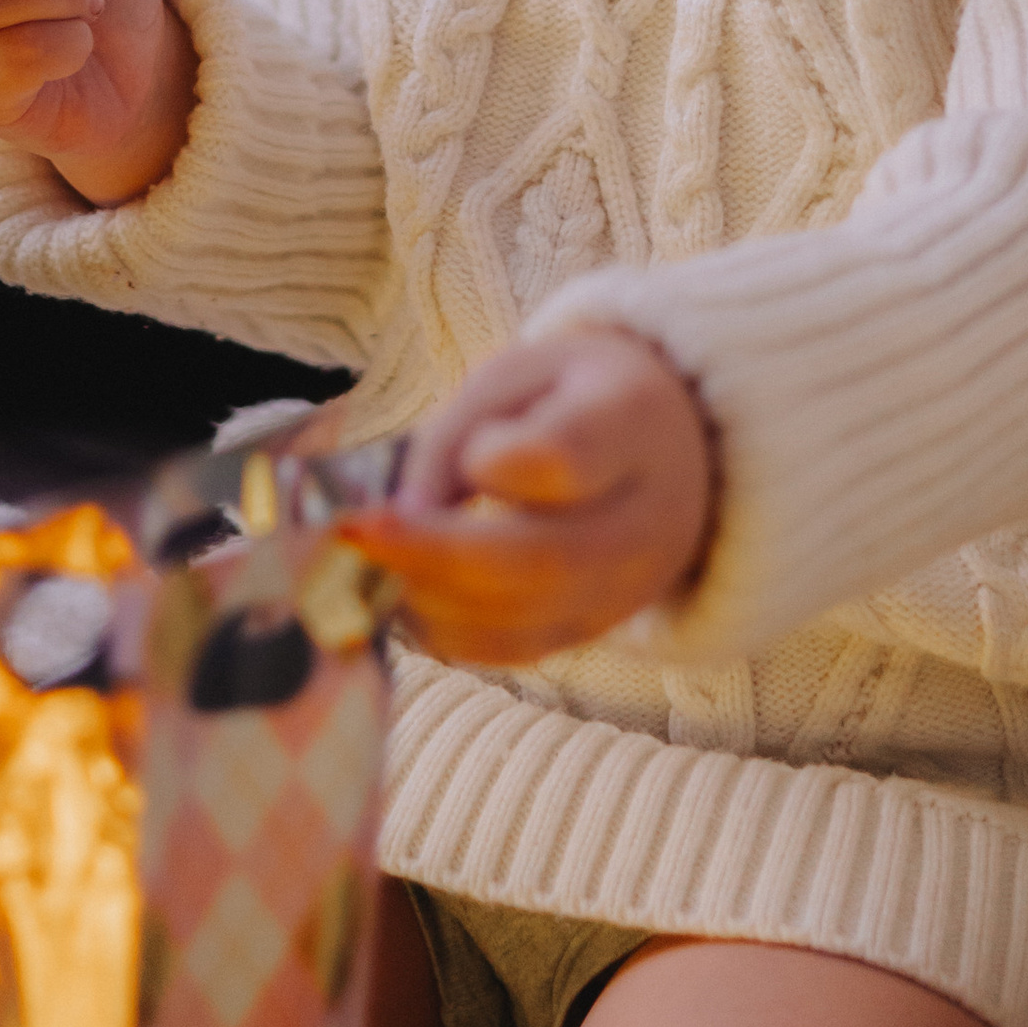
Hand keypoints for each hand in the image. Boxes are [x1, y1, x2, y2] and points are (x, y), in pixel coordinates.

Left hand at [342, 327, 713, 664]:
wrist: (671, 450)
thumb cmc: (572, 399)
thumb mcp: (519, 377)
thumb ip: (457, 434)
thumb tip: (401, 516)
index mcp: (631, 423)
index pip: (566, 457)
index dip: (498, 462)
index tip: (463, 453)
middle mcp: (643, 519)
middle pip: (541, 558)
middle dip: (434, 553)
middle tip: (356, 532)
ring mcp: (623, 588)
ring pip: (521, 618)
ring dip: (427, 595)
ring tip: (366, 559)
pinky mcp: (590, 630)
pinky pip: (511, 649)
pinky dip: (444, 629)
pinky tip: (402, 592)